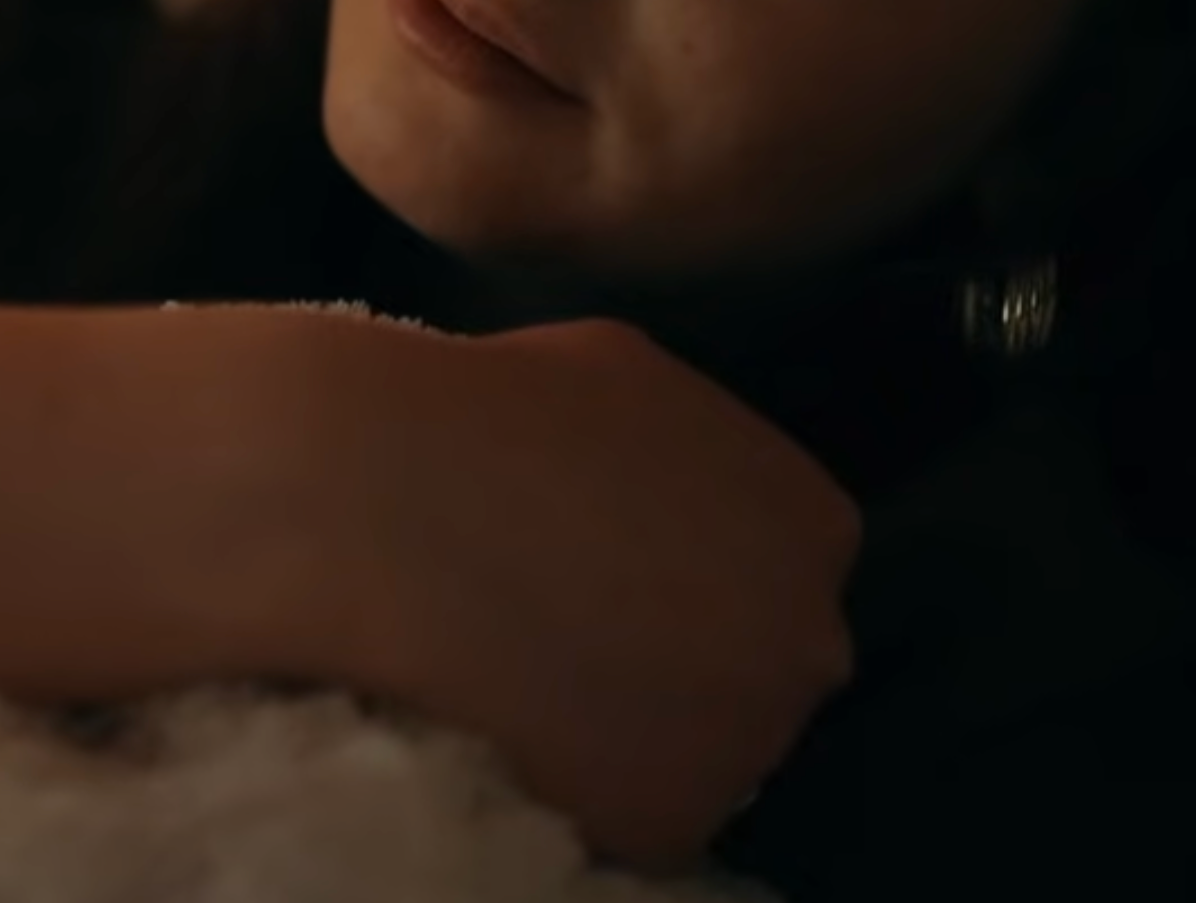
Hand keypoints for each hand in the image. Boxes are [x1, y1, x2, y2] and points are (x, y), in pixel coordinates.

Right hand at [257, 312, 860, 869]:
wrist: (385, 506)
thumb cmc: (498, 414)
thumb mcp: (621, 374)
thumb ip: (677, 440)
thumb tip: (654, 472)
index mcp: (810, 522)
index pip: (781, 563)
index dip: (694, 570)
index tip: (614, 564)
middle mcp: (806, 639)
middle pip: (758, 660)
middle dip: (683, 650)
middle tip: (573, 624)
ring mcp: (748, 740)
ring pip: (704, 745)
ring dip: (638, 722)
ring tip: (531, 680)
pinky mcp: (669, 820)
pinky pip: (636, 811)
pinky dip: (586, 787)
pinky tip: (513, 731)